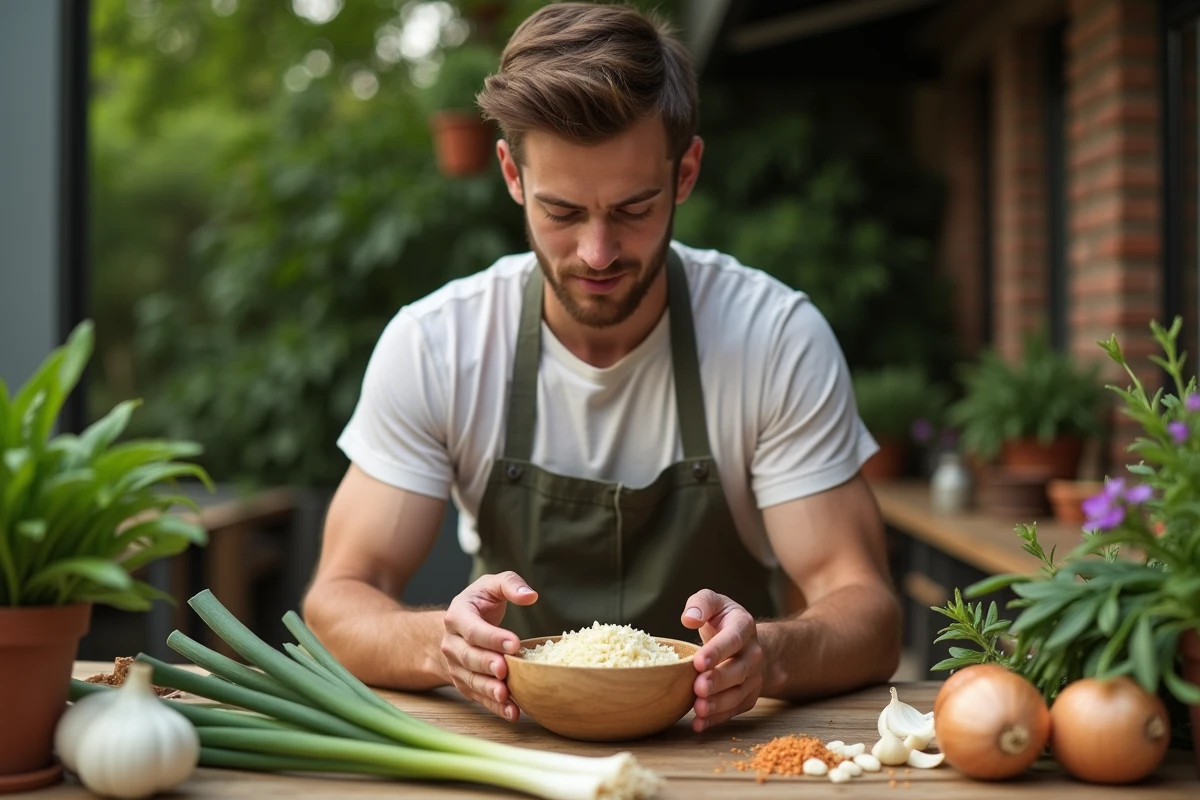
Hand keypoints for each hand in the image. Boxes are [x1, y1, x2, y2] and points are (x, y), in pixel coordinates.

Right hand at [440, 571, 537, 721]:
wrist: (457, 628)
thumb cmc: (479, 604)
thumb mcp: (491, 586)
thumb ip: (510, 584)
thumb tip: (530, 595)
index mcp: (456, 616)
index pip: (473, 629)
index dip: (492, 637)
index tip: (514, 642)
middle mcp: (451, 644)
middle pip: (468, 657)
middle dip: (487, 664)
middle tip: (504, 669)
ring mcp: (456, 666)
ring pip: (471, 680)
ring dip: (489, 690)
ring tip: (506, 695)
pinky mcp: (465, 683)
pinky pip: (479, 697)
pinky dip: (495, 707)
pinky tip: (512, 712)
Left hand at [680, 589, 762, 732]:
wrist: (744, 641)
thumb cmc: (722, 620)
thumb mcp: (713, 602)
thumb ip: (700, 603)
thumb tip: (688, 618)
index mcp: (744, 626)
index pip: (733, 639)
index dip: (717, 651)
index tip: (699, 661)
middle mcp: (753, 653)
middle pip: (739, 670)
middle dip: (718, 681)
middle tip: (698, 687)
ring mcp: (753, 677)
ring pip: (738, 694)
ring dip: (718, 704)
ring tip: (698, 710)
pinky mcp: (748, 696)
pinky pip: (734, 709)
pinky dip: (717, 719)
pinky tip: (699, 724)